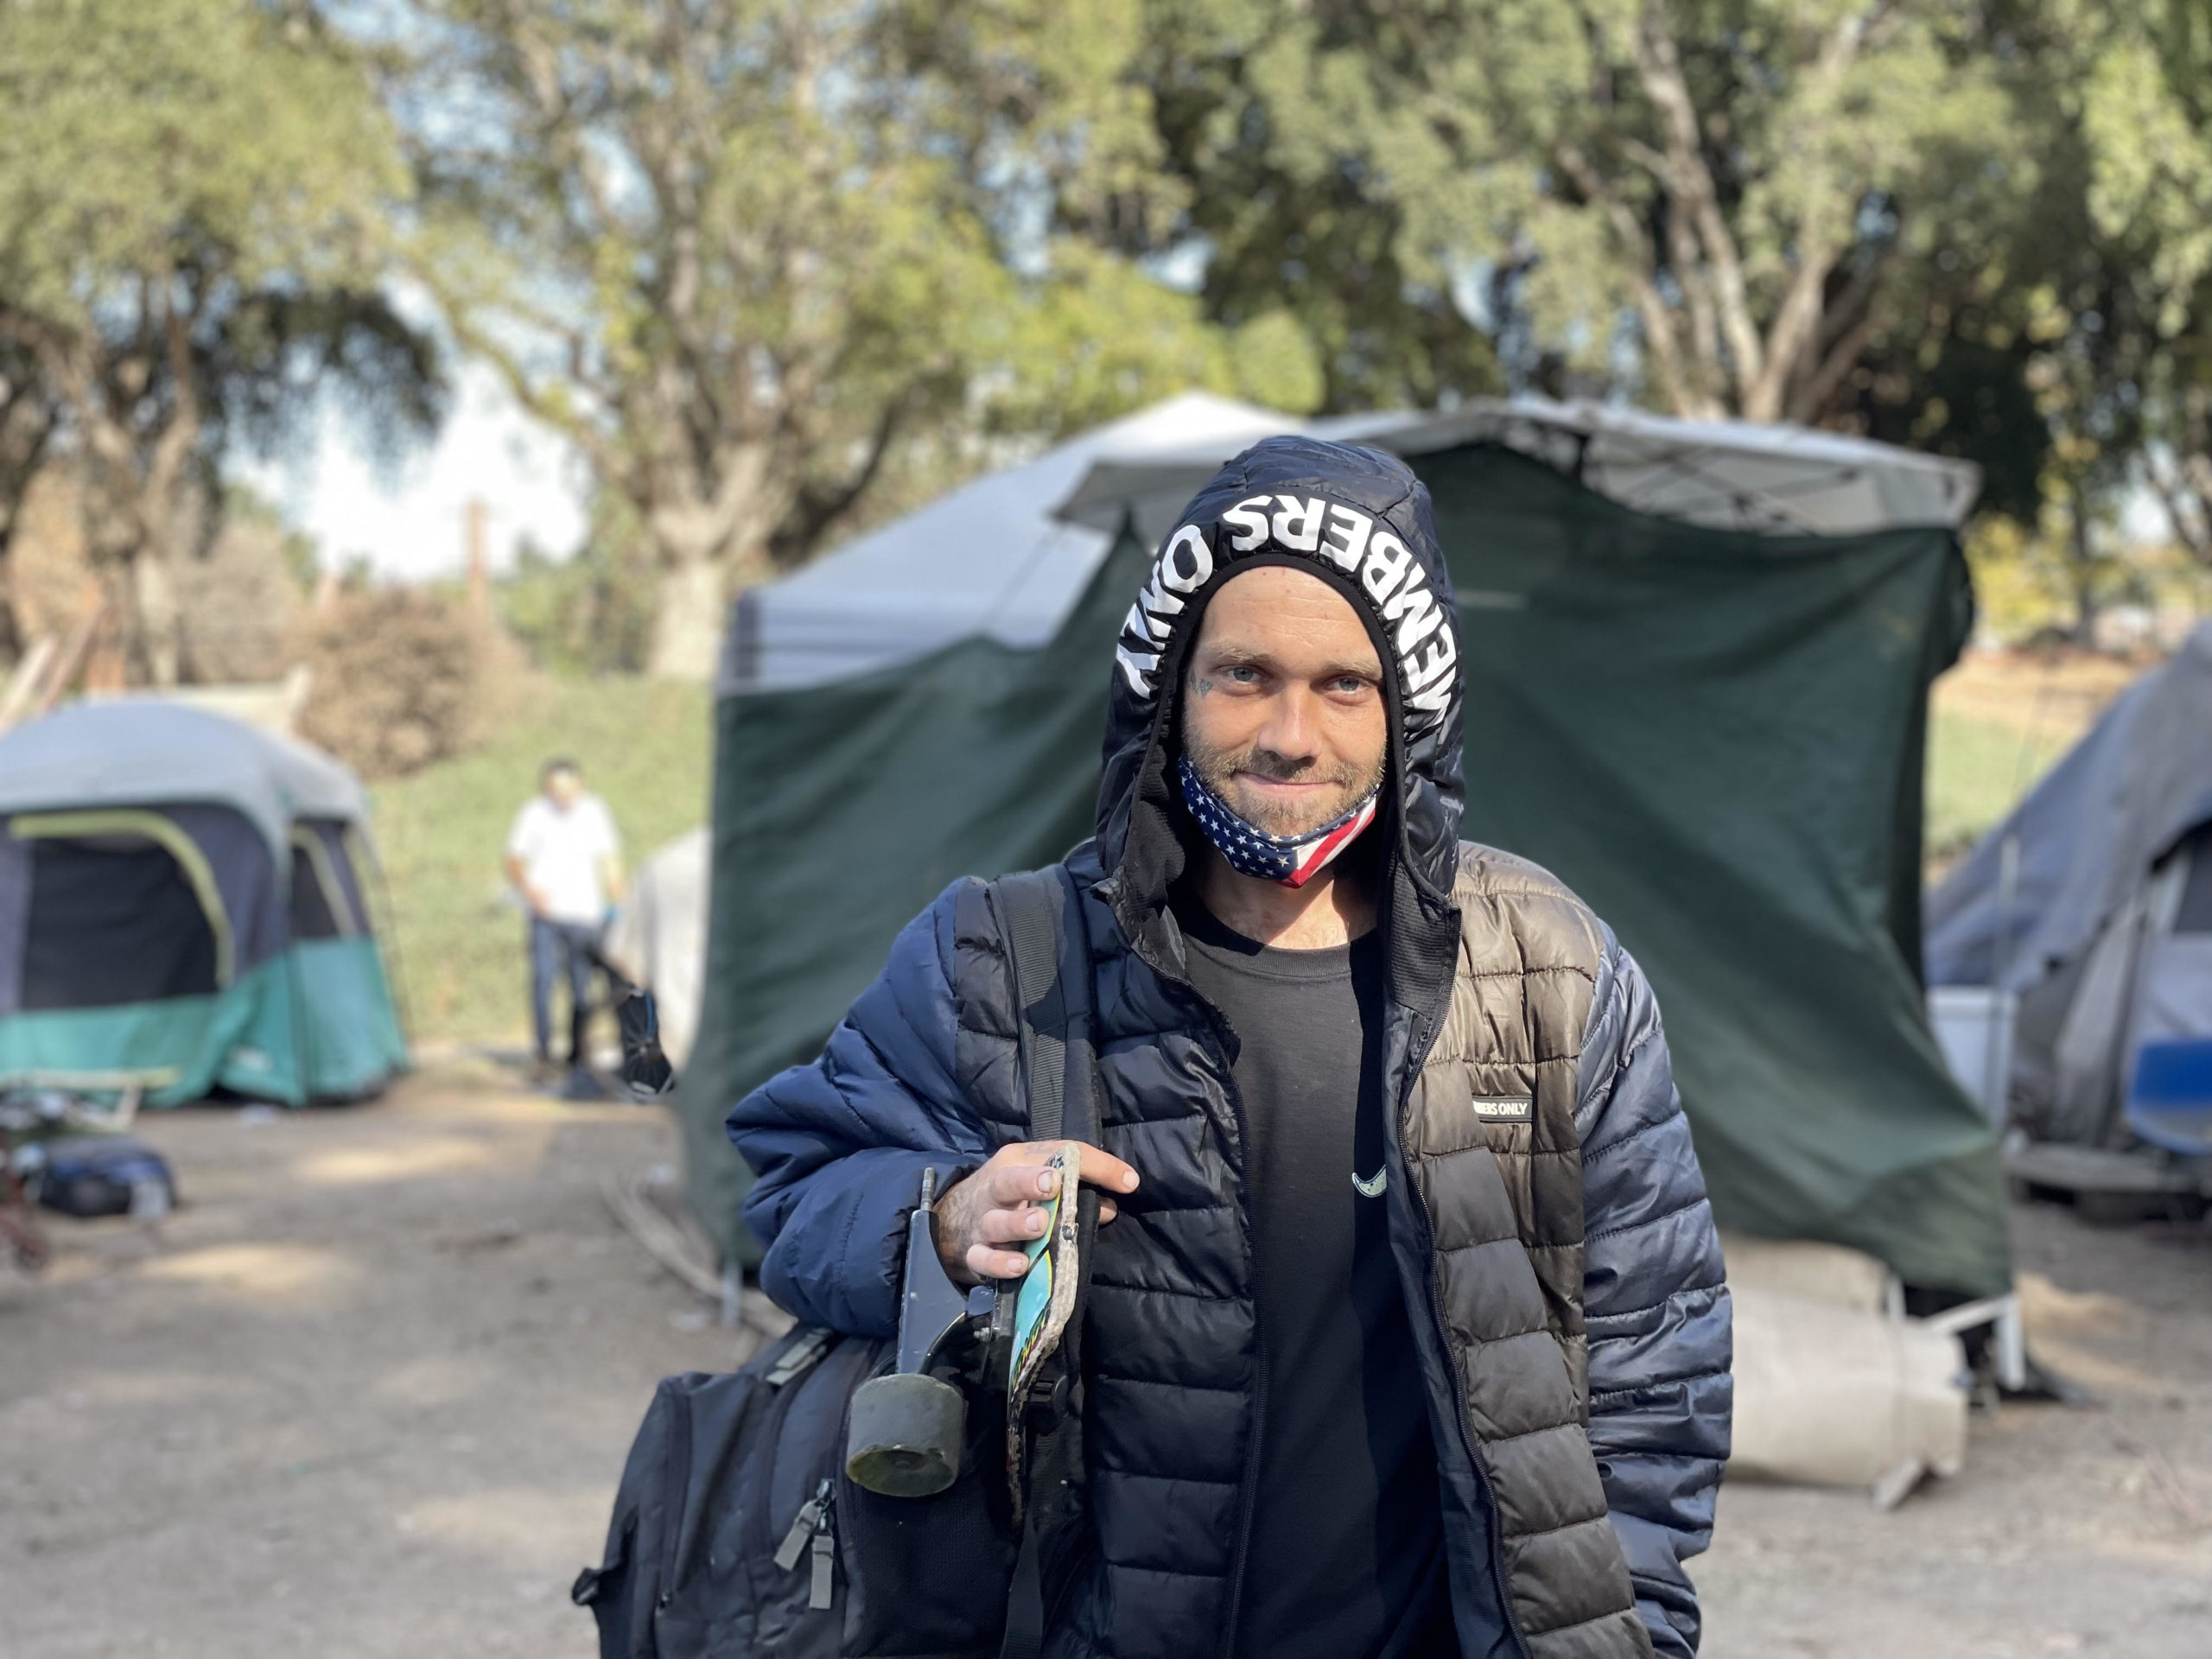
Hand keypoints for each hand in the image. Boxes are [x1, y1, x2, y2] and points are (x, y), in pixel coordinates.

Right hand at [934, 1140, 1137, 1284]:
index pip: (1057, 1154)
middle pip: (1010, 1180)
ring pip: (997, 1221)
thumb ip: (1076, 1193)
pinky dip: (1000, 1262)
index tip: (1127, 1181)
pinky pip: (983, 1258)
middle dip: (1031, 1181)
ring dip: (1018, 1223)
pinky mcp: (974, 1252)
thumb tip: (1110, 1207)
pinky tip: (1021, 1265)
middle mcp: (997, 1188)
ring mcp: (983, 1221)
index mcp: (1018, 1161)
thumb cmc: (1009, 1197)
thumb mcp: (1037, 1184)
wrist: (951, 1221)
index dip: (1095, 1165)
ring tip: (1040, 1225)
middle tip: (1052, 1184)